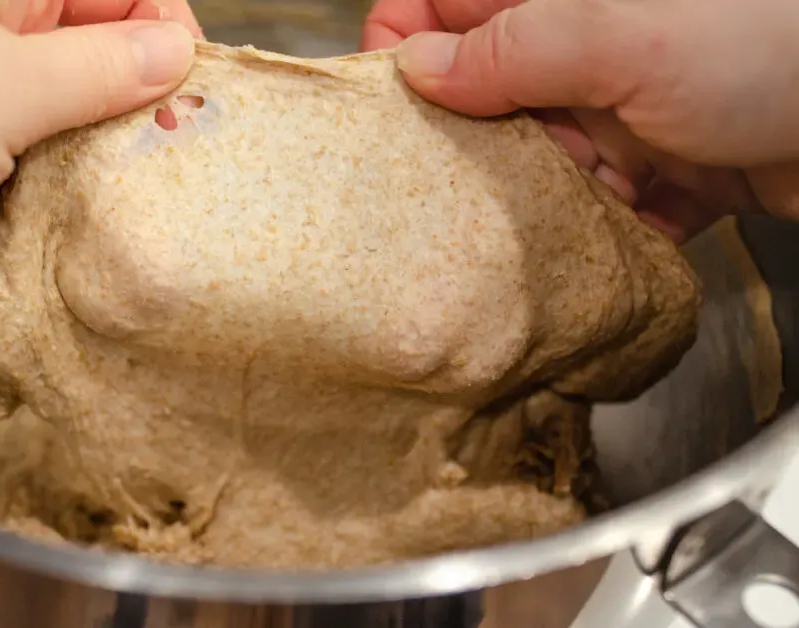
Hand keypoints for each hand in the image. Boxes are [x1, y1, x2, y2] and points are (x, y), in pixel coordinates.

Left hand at [0, 0, 200, 288]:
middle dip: (124, 114)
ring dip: (70, 164)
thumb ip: (105, 71)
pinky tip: (17, 223)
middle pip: (90, 54)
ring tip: (80, 208)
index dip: (170, 39)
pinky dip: (17, 190)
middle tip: (148, 172)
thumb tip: (177, 52)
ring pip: (48, 114)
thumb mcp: (10, 90)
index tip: (189, 105)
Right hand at [362, 0, 798, 242]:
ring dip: (527, 202)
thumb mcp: (622, 33)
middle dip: (459, 147)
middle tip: (442, 194)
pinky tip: (595, 244)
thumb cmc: (773, 42)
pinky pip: (598, 207)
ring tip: (523, 230)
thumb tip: (417, 66)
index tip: (385, 109)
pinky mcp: (661, 168)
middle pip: (478, 98)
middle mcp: (581, 48)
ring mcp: (620, 110)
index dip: (401, 47)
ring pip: (532, 163)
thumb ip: (511, 48)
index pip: (439, 7)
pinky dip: (593, 231)